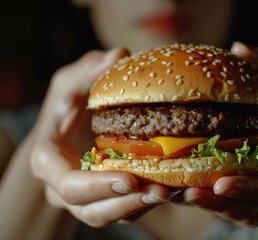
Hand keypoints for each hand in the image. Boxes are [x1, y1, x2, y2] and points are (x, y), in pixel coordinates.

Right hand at [30, 49, 168, 226]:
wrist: (69, 131)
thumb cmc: (67, 106)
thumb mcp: (69, 83)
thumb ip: (87, 71)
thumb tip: (118, 56)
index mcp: (50, 162)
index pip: (67, 185)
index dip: (96, 187)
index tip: (129, 179)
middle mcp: (66, 188)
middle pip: (92, 211)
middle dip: (125, 204)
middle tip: (160, 191)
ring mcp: (89, 197)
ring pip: (113, 215)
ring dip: (142, 206)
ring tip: (172, 192)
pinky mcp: (109, 197)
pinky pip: (127, 207)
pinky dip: (148, 202)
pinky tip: (172, 187)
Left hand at [183, 42, 257, 226]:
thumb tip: (242, 47)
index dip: (250, 187)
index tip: (221, 181)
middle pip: (250, 211)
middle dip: (220, 204)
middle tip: (188, 194)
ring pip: (233, 213)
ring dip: (206, 207)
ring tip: (175, 194)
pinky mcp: (243, 198)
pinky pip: (224, 207)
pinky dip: (203, 201)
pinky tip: (176, 189)